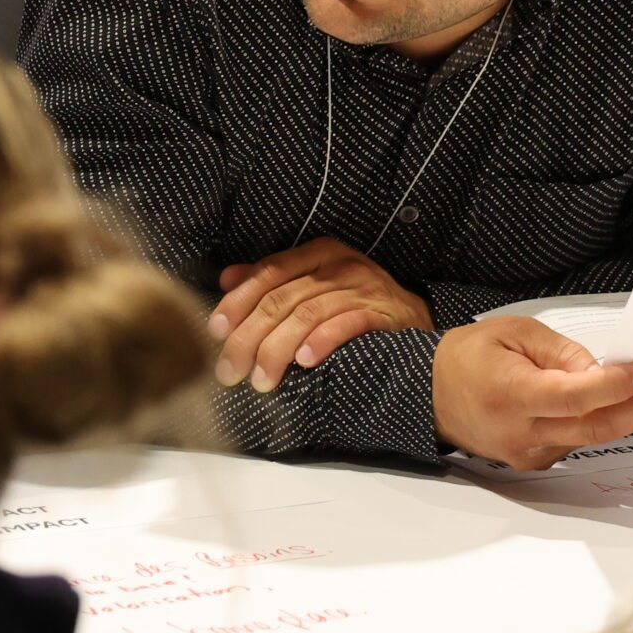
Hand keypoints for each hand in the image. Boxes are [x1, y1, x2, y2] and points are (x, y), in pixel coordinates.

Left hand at [209, 238, 432, 389]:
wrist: (416, 320)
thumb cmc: (356, 304)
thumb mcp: (314, 285)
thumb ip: (271, 281)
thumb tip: (226, 280)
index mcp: (318, 254)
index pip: (267, 273)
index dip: (238, 302)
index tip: (216, 331)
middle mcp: (338, 266)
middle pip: (280, 299)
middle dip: (248, 337)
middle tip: (230, 370)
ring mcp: (362, 288)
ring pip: (306, 314)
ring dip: (278, 349)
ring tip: (261, 379)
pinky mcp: (383, 313)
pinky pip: (346, 324)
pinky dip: (322, 341)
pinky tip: (304, 361)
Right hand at [433, 316, 632, 469]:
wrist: (429, 395)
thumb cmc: (469, 356)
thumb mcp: (513, 332)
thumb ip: (560, 351)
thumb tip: (603, 369)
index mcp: (512, 395)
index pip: (575, 397)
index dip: (615, 386)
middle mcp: (521, 432)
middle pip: (595, 428)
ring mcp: (528, 453)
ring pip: (591, 439)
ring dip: (628, 416)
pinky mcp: (533, 462)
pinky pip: (576, 443)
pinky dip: (599, 423)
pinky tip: (616, 405)